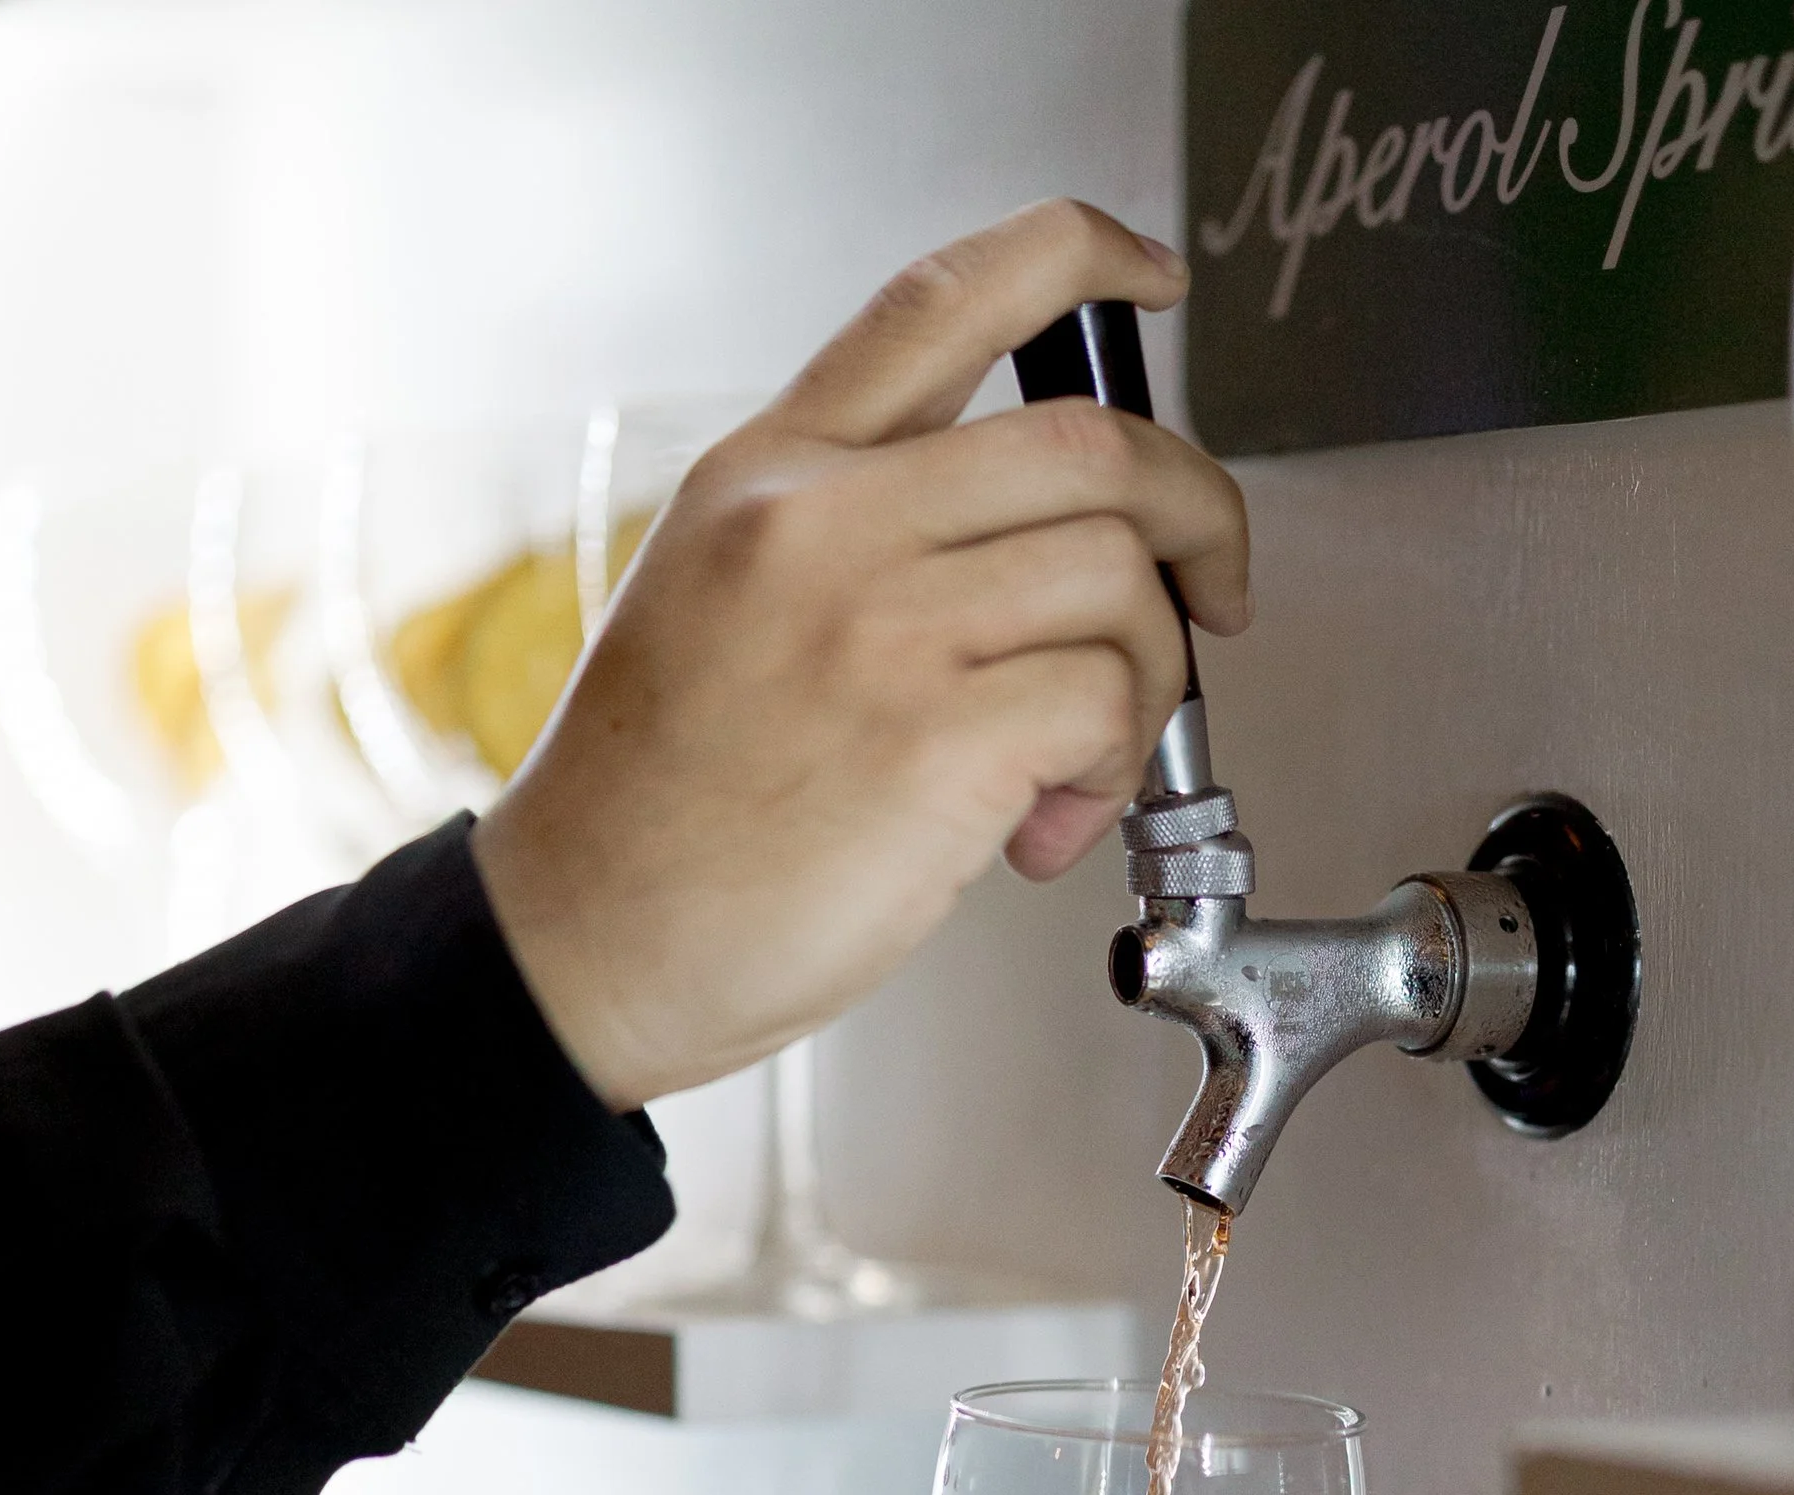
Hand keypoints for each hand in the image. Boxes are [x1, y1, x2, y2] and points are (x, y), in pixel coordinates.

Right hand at [471, 198, 1251, 1111]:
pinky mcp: (932, 745)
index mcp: (771, 471)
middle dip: (1197, 518)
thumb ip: (853, 535)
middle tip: (1208, 594)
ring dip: (1151, 678)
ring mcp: (877, 628)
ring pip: (1120, 578)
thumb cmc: (658, 804)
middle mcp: (823, 522)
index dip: (1083, 253)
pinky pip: (1105, 705)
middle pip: (1093, 443)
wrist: (585, 941)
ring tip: (1080, 763)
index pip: (948, 293)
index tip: (1153, 280)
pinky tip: (1045, 827)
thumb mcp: (715, 595)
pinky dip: (1114, 772)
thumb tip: (1036, 545)